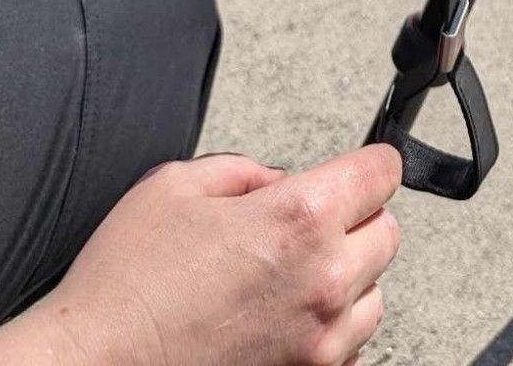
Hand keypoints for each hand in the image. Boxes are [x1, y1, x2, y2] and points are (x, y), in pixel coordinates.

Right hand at [0, 146, 401, 365]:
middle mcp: (322, 282)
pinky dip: (326, 330)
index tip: (361, 168)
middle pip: (387, 234)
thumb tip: (274, 182)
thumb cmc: (126, 286)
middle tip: (309, 225)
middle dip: (355, 220)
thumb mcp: (175, 185)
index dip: (368, 164)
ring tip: (288, 278)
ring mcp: (318, 343)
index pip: (381, 173)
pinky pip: (346, 348)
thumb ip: (243, 171)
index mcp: (297, 219)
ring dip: (345, 280)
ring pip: (373, 296)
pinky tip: (279, 320)